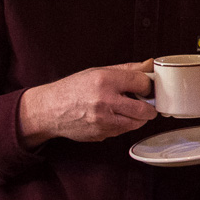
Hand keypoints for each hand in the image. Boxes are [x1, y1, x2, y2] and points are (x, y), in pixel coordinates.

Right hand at [18, 60, 157, 145]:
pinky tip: (113, 116)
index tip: (145, 87)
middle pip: (145, 109)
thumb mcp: (98, 72)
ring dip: (138, 117)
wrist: (49, 110)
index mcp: (105, 81)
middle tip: (145, 103)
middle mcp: (105, 101)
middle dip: (149, 107)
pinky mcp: (101, 134)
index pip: (142, 83)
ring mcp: (103, 121)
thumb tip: (150, 65)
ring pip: (137, 123)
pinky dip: (123, 124)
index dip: (147, 86)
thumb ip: (127, 69)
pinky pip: (123, 131)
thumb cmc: (73, 89)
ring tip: (127, 108)